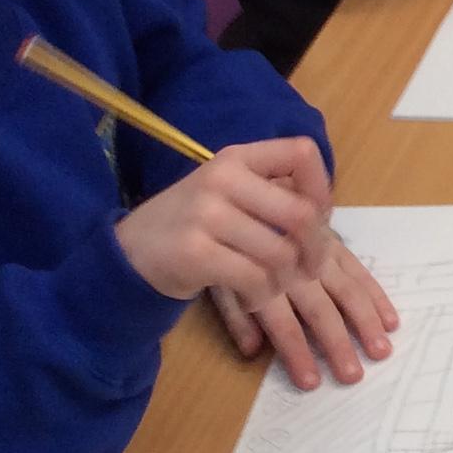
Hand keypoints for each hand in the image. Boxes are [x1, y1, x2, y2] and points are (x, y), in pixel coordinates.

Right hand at [115, 139, 332, 304]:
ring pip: (282, 254)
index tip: (319, 218)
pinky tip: (253, 298)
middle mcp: (221, 178)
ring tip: (273, 286)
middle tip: (308, 270)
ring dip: (286, 280)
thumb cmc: (190, 225)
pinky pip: (256, 279)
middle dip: (316, 250)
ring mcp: (205, 214)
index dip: (323, 189)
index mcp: (236, 158)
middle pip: (302, 214)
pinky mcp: (194, 252)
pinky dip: (263, 296)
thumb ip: (271, 193)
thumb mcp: (226, 193)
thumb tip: (325, 210)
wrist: (126, 254)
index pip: (302, 154)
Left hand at [211, 239, 399, 391]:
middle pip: (319, 310)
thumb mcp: (218, 278)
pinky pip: (359, 270)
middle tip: (353, 375)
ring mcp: (319, 255)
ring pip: (346, 291)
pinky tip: (391, 320)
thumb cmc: (227, 243)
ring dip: (365, 322)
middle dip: (337, 344)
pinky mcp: (335, 245)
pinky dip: (376, 295)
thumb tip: (251, 351)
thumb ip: (236, 315)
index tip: (312, 381)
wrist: (244, 192)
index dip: (296, 352)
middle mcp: (295, 268)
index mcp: (263, 279)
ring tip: (381, 351)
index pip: (282, 322)